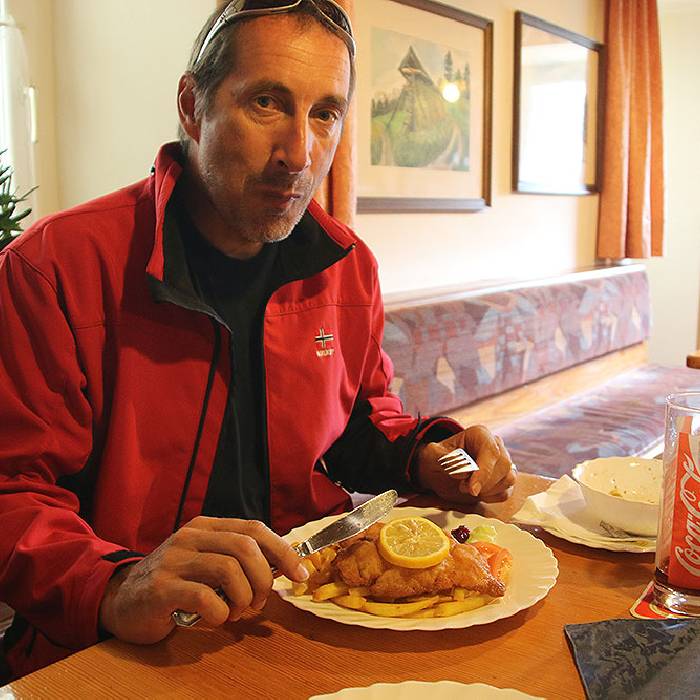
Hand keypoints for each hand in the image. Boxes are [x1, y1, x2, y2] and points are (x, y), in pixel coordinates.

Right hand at [99, 516, 308, 643]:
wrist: (121, 601)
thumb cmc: (174, 584)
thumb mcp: (207, 563)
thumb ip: (238, 560)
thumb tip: (284, 568)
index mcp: (207, 526)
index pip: (254, 529)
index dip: (283, 551)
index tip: (300, 574)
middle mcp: (191, 537)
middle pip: (246, 547)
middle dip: (264, 579)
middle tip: (259, 602)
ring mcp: (174, 560)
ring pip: (229, 570)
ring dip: (243, 598)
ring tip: (236, 613)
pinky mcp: (160, 588)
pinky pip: (204, 598)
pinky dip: (219, 614)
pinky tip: (214, 619)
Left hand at [415, 425, 515, 503]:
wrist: (438, 471)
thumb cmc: (437, 459)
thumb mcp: (433, 455)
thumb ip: (448, 461)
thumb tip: (465, 472)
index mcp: (479, 434)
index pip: (492, 451)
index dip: (484, 472)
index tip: (472, 489)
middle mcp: (495, 445)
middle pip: (503, 466)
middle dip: (483, 483)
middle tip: (462, 487)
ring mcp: (502, 462)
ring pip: (508, 479)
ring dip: (487, 490)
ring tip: (466, 488)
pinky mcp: (504, 479)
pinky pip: (505, 492)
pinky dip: (491, 497)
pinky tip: (476, 493)